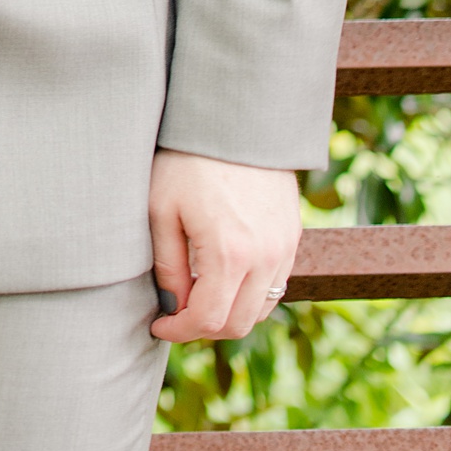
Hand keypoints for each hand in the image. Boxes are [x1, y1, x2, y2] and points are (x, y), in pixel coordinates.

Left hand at [147, 150, 300, 342]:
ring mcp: (284, 249)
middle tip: (176, 315)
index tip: (158, 325)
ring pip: (261, 309)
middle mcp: (265, 259)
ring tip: (198, 295)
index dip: (179, 331)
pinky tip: (223, 276)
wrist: (234, 119)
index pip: (208, 320)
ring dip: (229, 313)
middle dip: (203, 328)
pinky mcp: (292, 237)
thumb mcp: (162, 210)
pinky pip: (275, 285)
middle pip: (238, 324)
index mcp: (230, 254)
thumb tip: (172, 307)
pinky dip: (250, 294)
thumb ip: (168, 267)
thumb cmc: (187, 159)